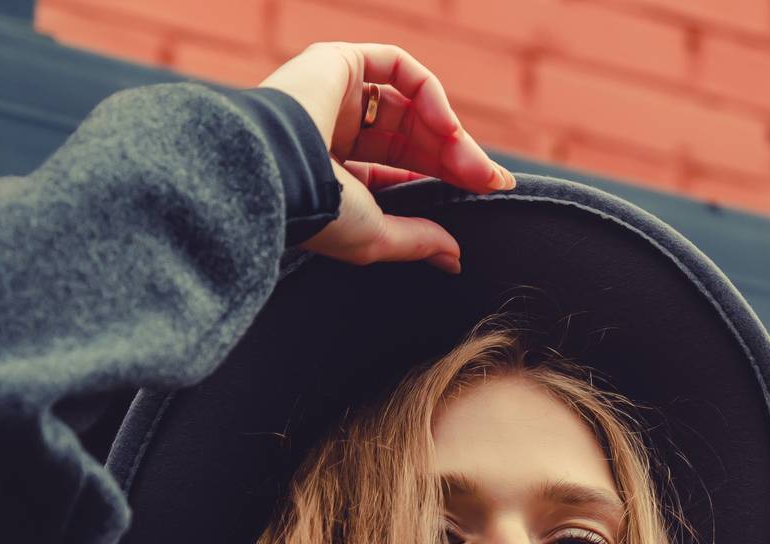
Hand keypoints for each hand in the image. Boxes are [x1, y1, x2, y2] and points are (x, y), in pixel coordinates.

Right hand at [257, 41, 515, 273]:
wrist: (277, 175)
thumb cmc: (317, 214)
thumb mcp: (376, 238)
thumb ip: (416, 240)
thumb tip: (453, 256)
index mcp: (335, 173)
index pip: (403, 169)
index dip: (447, 177)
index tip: (490, 190)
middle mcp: (334, 130)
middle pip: (413, 138)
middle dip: (457, 159)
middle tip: (492, 181)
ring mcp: (335, 94)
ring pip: (410, 105)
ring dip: (449, 132)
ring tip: (473, 164)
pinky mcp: (338, 61)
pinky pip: (397, 66)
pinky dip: (429, 92)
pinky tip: (448, 126)